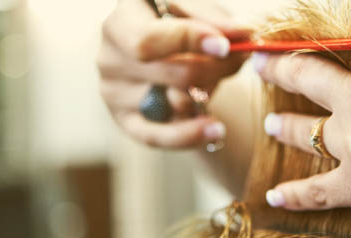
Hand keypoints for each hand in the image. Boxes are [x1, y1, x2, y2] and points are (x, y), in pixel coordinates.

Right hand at [98, 0, 248, 147]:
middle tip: (241, 58)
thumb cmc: (175, 17)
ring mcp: (114, 92)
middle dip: (217, 67)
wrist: (160, 47)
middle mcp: (109, 57)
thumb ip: (210, 17)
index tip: (225, 46)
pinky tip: (215, 130)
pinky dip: (190, 135)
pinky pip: (157, 137)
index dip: (189, 43)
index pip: (147, 41)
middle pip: (174, 75)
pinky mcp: (124, 119)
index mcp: (119, 21)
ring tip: (217, 75)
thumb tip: (240, 35)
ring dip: (208, 91)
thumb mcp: (188, 5)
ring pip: (176, 104)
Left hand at [255, 43, 350, 236]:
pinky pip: (316, 191)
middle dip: (279, 71)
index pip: (335, 47)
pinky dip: (294, 194)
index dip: (307, 44)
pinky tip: (275, 195)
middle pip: (306, 78)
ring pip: (305, 131)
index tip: (289, 43)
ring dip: (285, 127)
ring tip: (273, 125)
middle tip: (261, 67)